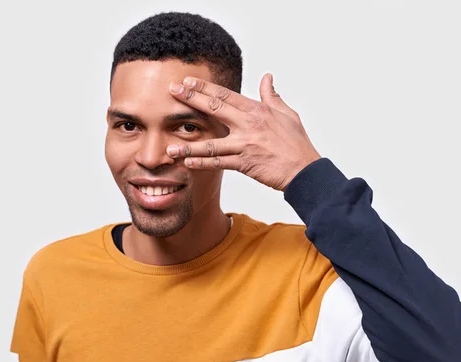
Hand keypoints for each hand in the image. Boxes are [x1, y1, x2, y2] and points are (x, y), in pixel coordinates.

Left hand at [167, 73, 321, 191]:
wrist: (305, 170)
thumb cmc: (297, 143)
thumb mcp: (287, 114)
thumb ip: (271, 96)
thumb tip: (267, 77)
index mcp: (257, 111)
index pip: (225, 95)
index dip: (205, 88)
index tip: (188, 82)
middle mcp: (249, 125)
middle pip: (214, 109)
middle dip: (191, 99)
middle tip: (172, 92)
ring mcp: (245, 145)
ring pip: (211, 144)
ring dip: (188, 145)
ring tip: (169, 147)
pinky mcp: (244, 163)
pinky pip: (218, 163)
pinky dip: (202, 163)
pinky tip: (187, 162)